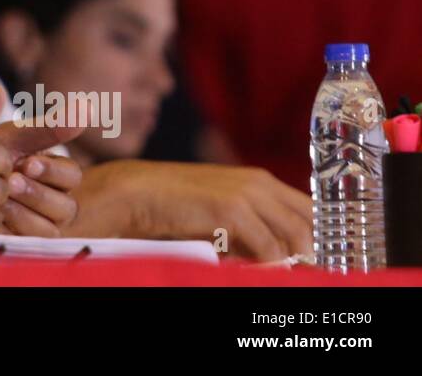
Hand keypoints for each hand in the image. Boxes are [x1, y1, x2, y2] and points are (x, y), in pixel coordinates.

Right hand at [70, 160, 312, 260]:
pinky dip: (268, 267)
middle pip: (310, 221)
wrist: (139, 192)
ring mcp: (248, 194)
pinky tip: (257, 273)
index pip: (308, 209)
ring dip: (294, 262)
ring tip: (284, 277)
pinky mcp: (232, 210)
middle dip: (313, 251)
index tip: (317, 261)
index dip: (317, 236)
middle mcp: (260, 183)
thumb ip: (251, 227)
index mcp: (260, 181)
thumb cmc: (177, 205)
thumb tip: (277, 257)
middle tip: (308, 273)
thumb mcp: (221, 212)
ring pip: (296, 235)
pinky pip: (267, 248)